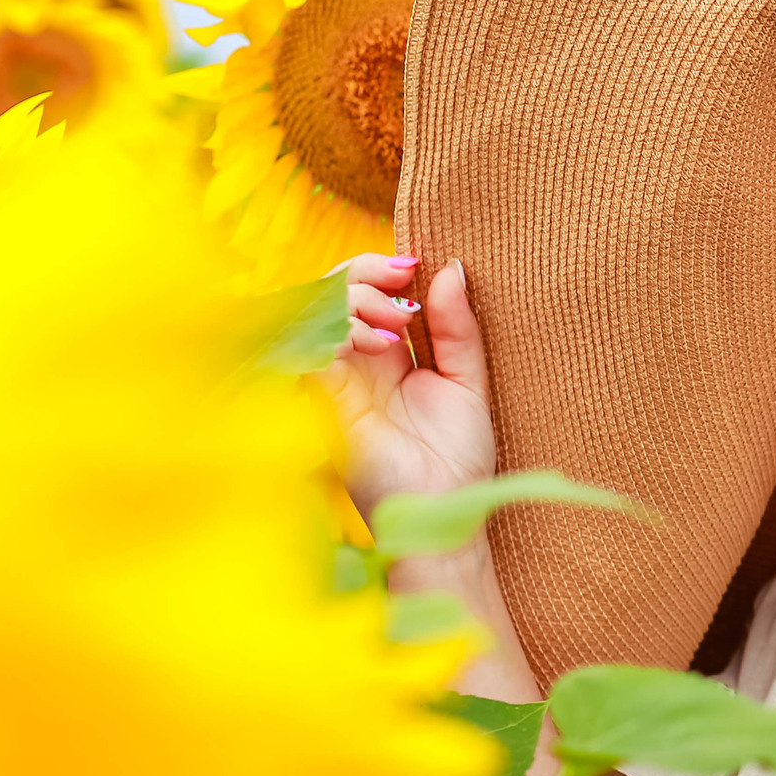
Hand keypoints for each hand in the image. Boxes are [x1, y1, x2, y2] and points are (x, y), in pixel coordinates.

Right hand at [319, 253, 496, 519]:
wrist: (445, 509)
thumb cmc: (458, 457)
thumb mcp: (468, 382)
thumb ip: (458, 328)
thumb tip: (448, 269)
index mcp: (388, 355)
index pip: (365, 290)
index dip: (382, 268)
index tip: (415, 266)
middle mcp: (354, 363)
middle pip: (332, 291)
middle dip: (365, 275)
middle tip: (404, 290)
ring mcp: (334, 380)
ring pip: (312, 312)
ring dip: (351, 298)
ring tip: (396, 321)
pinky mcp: (320, 401)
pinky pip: (306, 349)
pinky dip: (337, 332)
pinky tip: (375, 344)